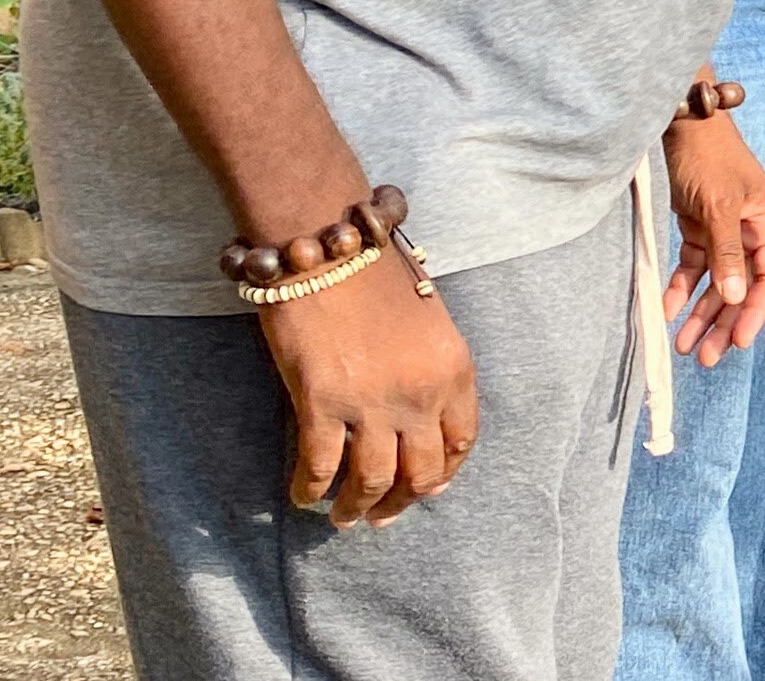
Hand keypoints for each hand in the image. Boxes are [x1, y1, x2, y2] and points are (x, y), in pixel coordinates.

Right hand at [261, 264, 476, 527]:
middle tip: (381, 515)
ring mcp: (372, 402)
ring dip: (357, 507)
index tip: (426, 488)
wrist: (327, 245)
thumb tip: (419, 417)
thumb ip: (430, 369)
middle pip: (422, 472)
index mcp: (455, 370)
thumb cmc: (375, 273)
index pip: (462, 441)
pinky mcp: (321, 404)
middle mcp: (422, 393)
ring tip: (343, 518)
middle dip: (402, 501)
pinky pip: (320, 467)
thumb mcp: (429, 321)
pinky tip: (302, 496)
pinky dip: (310, 490)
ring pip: (373, 481)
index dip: (444, 472)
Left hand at [662, 115, 764, 367]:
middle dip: (724, 322)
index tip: (739, 342)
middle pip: (742, 287)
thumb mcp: (718, 206)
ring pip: (717, 283)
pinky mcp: (699, 228)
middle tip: (704, 357)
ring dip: (701, 313)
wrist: (681, 122)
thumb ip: (726, 253)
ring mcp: (724, 231)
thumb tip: (736, 299)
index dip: (757, 312)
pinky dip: (681, 289)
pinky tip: (667, 310)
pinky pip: (693, 268)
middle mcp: (750, 232)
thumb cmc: (708, 158)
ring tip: (683, 346)